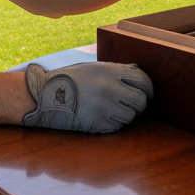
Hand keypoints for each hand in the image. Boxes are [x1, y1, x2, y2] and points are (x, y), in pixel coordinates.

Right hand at [21, 62, 153, 132]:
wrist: (45, 95)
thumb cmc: (70, 79)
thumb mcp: (94, 68)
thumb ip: (116, 71)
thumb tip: (137, 72)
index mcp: (110, 72)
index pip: (143, 80)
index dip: (149, 87)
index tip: (148, 92)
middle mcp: (110, 89)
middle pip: (140, 100)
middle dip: (140, 103)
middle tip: (134, 103)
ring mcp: (104, 108)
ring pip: (131, 116)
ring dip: (127, 114)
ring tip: (116, 110)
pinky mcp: (98, 124)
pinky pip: (118, 126)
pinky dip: (115, 123)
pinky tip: (105, 116)